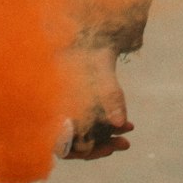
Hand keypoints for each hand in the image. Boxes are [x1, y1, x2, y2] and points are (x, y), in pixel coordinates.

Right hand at [65, 45, 132, 159]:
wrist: (93, 31)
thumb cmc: (92, 47)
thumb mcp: (102, 67)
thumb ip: (110, 94)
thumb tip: (120, 122)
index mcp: (54, 107)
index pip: (62, 145)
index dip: (83, 151)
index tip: (106, 148)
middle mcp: (57, 112)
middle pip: (74, 144)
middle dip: (100, 146)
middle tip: (125, 144)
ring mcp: (67, 111)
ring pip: (83, 136)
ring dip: (105, 138)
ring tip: (128, 136)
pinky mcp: (77, 108)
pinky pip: (89, 126)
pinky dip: (106, 128)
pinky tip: (127, 125)